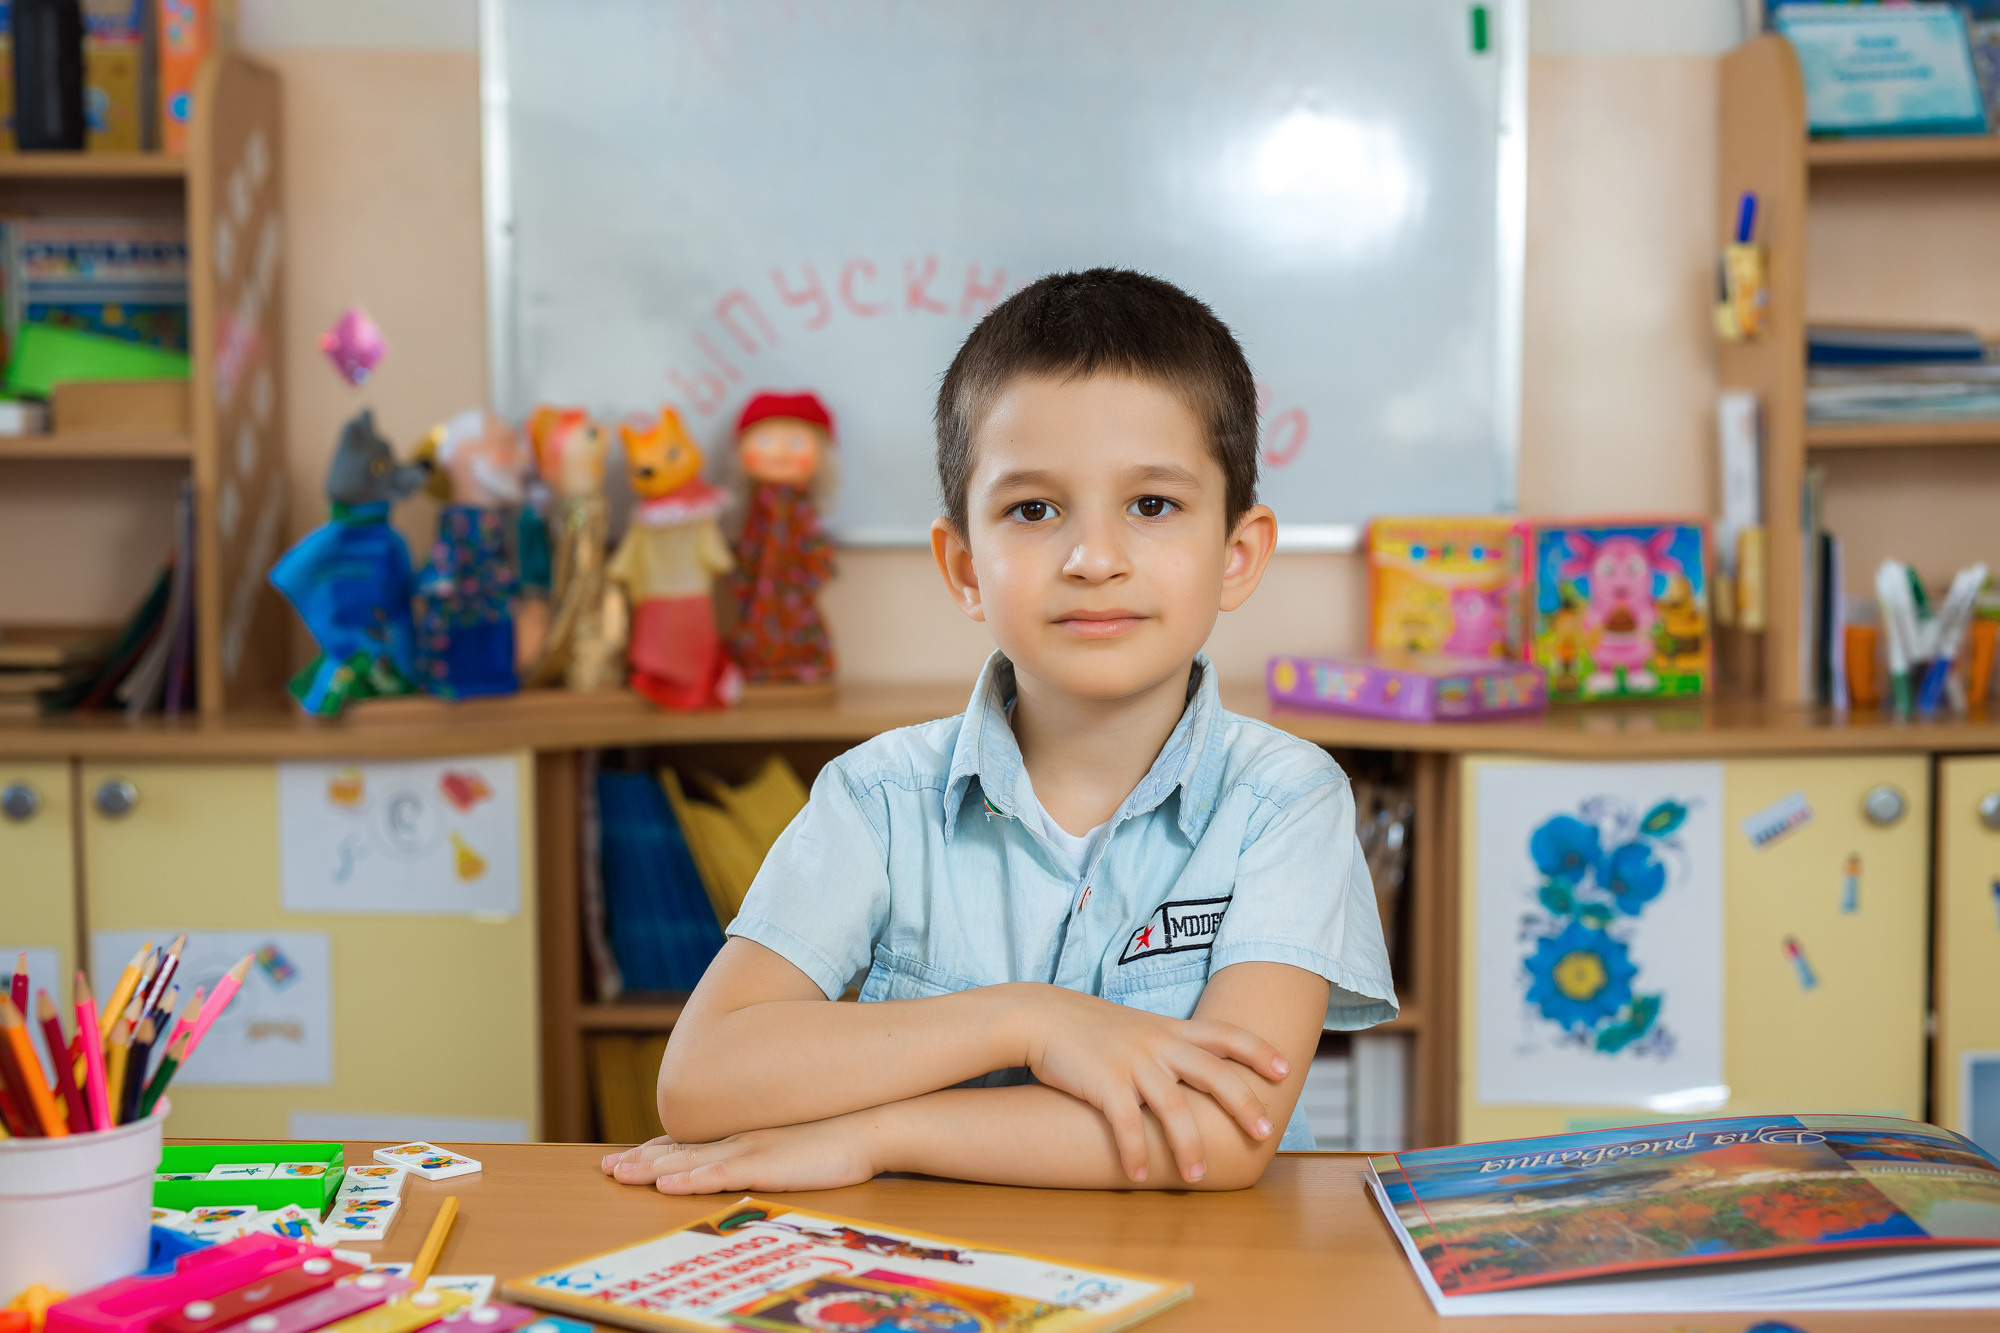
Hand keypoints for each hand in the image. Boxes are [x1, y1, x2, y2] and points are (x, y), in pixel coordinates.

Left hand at [600, 1115, 879, 1194]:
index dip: (659, 1150)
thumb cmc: (843, 1134)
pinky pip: (718, 1175)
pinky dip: (689, 1179)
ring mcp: (749, 1150)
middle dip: (641, 1160)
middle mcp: (740, 1140)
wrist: (871, 1123)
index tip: (631, 1155)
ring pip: (688, 1162)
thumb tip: (770, 1151)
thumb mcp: (801, 1139)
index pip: (694, 1144)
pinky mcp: (763, 1165)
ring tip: (617, 1174)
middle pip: (680, 1151)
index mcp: (747, 1135)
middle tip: (607, 1167)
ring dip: (650, 1169)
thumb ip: (777, 1144)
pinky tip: (666, 1184)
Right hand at [1017, 987, 1287, 1184]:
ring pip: (1174, 1107)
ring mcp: (1132, 1062)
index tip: (1285, 1069)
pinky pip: (1127, 1124)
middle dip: (1244, 1104)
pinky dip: (1135, 1153)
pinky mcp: (1103, 1083)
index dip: (1258, 1050)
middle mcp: (1158, 1044)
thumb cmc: (1088, 1026)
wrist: (1040, 1015)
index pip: (1225, 1034)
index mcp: (1169, 1029)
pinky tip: (1139, 1176)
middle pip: (1215, 1073)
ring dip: (1189, 1146)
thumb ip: (1168, 1044)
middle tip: (1264, 1132)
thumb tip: (1197, 1070)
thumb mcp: (1136, 1027)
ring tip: (1199, 1176)